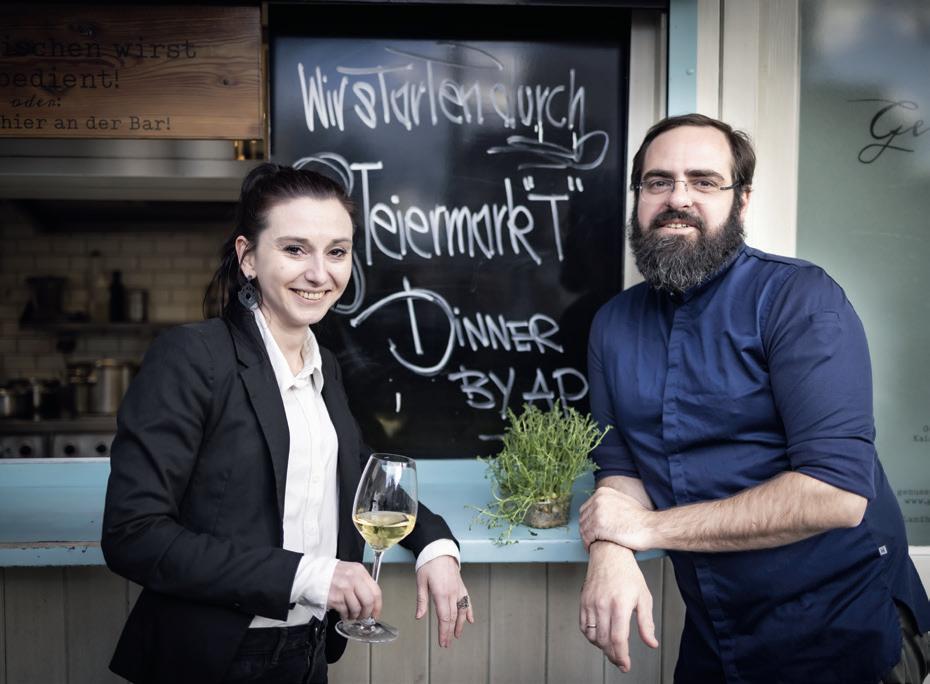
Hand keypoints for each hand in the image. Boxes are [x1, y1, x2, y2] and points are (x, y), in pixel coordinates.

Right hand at [327, 561, 381, 619]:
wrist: (310, 574)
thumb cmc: (329, 573)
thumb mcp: (349, 571)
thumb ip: (360, 581)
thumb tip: (370, 599)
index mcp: (359, 571)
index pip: (376, 591)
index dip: (378, 605)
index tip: (376, 613)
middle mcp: (353, 579)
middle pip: (369, 601)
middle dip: (367, 613)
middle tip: (364, 617)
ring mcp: (344, 588)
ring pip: (357, 609)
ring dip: (356, 616)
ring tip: (352, 615)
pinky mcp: (335, 598)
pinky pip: (345, 612)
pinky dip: (346, 616)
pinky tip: (344, 614)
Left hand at [415, 555, 473, 647]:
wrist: (440, 550)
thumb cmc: (428, 564)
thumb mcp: (421, 582)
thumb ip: (422, 601)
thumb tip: (419, 616)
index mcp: (441, 593)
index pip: (444, 618)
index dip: (444, 632)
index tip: (443, 642)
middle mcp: (452, 593)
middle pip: (452, 617)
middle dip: (449, 632)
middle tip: (446, 643)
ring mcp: (458, 590)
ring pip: (461, 611)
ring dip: (459, 624)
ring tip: (457, 635)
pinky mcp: (461, 586)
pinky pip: (467, 601)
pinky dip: (469, 611)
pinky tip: (470, 620)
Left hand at [579, 487, 652, 550]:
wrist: (650, 526)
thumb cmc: (640, 518)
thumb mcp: (623, 501)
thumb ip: (609, 502)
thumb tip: (601, 510)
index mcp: (603, 492)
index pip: (586, 508)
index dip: (587, 521)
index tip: (590, 530)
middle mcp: (598, 500)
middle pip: (583, 518)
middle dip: (586, 530)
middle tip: (590, 540)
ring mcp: (597, 512)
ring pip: (584, 528)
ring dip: (587, 539)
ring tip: (591, 546)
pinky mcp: (599, 526)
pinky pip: (587, 537)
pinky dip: (588, 544)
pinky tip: (592, 549)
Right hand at [580, 542, 657, 671]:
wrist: (609, 553)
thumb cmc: (628, 573)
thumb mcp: (644, 597)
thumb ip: (646, 623)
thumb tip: (651, 643)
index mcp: (619, 605)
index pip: (618, 638)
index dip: (621, 656)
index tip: (625, 665)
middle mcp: (602, 605)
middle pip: (604, 640)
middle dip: (613, 655)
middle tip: (620, 660)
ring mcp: (590, 603)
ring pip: (592, 636)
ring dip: (602, 646)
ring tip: (611, 648)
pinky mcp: (583, 601)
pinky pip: (584, 626)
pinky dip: (591, 636)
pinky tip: (599, 637)